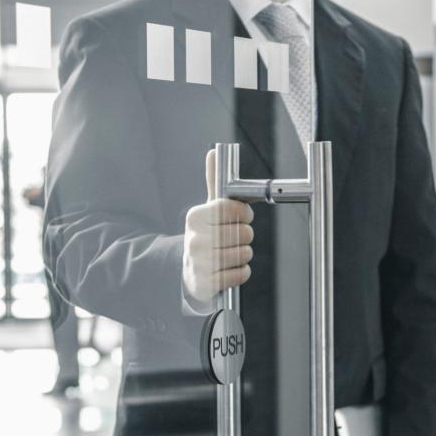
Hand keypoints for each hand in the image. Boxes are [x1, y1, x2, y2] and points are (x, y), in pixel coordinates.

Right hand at [182, 148, 255, 301]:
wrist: (190, 271)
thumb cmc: (206, 236)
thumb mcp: (208, 209)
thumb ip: (214, 182)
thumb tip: (213, 152)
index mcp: (195, 217)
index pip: (231, 208)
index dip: (243, 213)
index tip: (242, 216)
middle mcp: (194, 239)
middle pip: (243, 233)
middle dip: (245, 236)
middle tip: (234, 238)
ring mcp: (199, 262)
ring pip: (245, 254)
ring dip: (243, 255)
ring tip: (230, 254)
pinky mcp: (207, 283)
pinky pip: (241, 274)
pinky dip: (241, 272)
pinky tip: (228, 269)